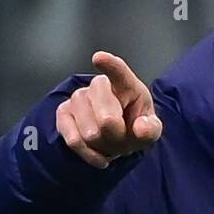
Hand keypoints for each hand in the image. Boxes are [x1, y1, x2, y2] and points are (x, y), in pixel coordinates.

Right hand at [55, 51, 162, 167]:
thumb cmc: (134, 128)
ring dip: (103, 146)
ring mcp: (78, 98)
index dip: (109, 65)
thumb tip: (141, 127)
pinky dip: (88, 153)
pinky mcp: (63, 113)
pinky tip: (99, 155)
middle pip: (107, 120)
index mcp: (125, 85)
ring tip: (109, 143)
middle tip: (121, 138)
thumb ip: (150, 129)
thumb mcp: (151, 130)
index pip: (118, 72)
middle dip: (116, 137)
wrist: (117, 138)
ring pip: (90, 133)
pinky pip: (73, 140)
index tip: (99, 58)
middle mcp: (99, 86)